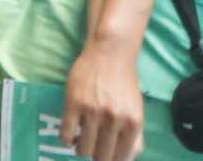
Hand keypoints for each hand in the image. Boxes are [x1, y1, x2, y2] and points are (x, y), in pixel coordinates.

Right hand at [61, 38, 146, 160]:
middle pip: (101, 158)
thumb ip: (136, 136)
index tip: (106, 158)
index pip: (122, 159)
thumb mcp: (136, 109)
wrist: (110, 52)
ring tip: (82, 139)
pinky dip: (67, 139)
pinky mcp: (74, 104)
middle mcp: (114, 119)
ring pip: (83, 150)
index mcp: (133, 123)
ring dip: (81, 148)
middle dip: (97, 157)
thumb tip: (128, 159)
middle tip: (95, 149)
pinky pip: (66, 135)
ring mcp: (93, 112)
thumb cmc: (124, 82)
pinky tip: (72, 133)